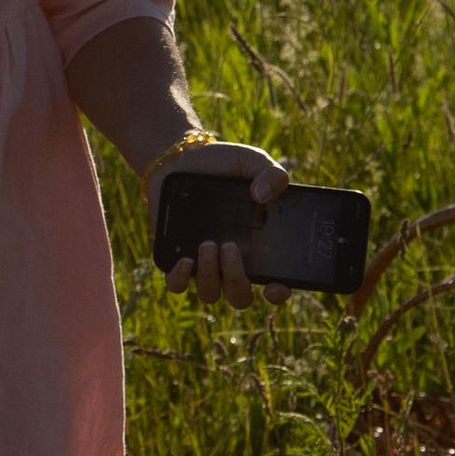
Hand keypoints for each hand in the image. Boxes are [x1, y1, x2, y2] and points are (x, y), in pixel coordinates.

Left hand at [151, 140, 292, 308]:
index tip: (275, 286)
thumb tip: (263, 195)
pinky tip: (185, 259)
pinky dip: (180, 278)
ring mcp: (204, 263)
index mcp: (259, 247)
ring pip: (210, 293)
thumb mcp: (251, 161)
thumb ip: (271, 172)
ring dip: (210, 275)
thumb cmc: (223, 164)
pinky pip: (177, 285)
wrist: (181, 158)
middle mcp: (233, 262)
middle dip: (237, 280)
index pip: (275, 284)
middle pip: (240, 297)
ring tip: (207, 243)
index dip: (278, 293)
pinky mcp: (176, 259)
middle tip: (230, 247)